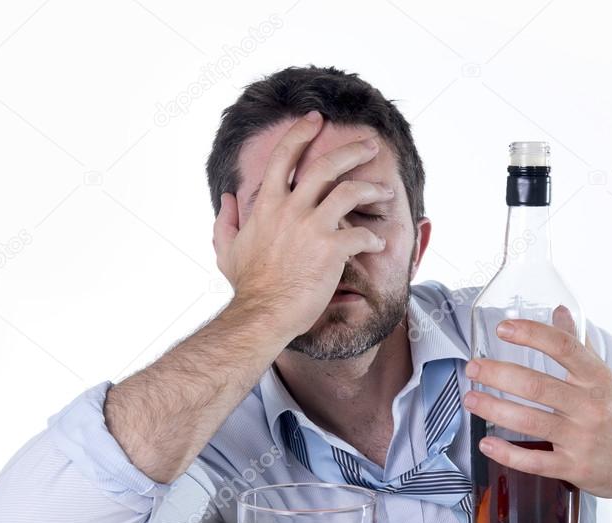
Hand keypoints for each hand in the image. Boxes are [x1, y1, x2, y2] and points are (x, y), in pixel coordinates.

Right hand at [212, 111, 393, 340]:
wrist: (262, 314)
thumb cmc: (248, 287)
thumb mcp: (227, 250)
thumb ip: (225, 221)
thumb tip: (227, 198)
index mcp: (266, 205)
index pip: (284, 157)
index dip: (301, 134)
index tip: (315, 120)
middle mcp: (290, 209)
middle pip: (325, 165)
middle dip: (351, 150)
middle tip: (369, 144)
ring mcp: (311, 227)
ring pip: (349, 191)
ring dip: (372, 188)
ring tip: (386, 191)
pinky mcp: (331, 248)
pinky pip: (361, 233)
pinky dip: (373, 237)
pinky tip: (378, 243)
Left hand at [461, 306, 611, 499]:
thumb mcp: (606, 376)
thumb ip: (578, 344)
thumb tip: (559, 311)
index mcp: (597, 378)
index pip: (564, 347)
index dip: (532, 335)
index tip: (504, 328)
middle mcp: (589, 406)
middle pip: (537, 385)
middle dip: (498, 374)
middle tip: (473, 368)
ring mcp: (582, 439)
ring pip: (530, 421)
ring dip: (494, 409)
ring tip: (471, 399)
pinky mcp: (575, 468)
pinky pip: (535, 461)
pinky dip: (507, 454)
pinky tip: (487, 444)